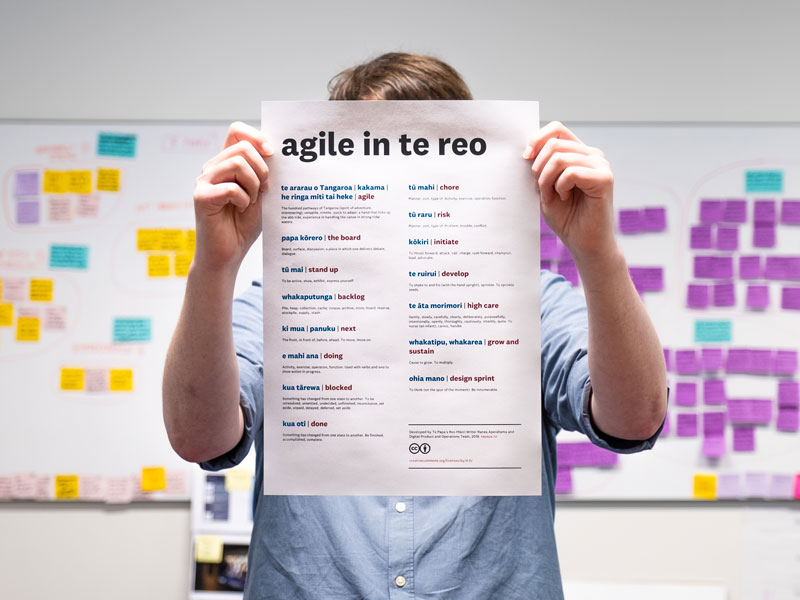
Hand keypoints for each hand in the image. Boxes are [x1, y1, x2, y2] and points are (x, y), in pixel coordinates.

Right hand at [192, 122, 272, 271]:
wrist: (229, 253)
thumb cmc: (243, 225)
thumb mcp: (260, 193)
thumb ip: (263, 172)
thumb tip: (272, 151)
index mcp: (226, 163)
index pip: (236, 131)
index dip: (256, 136)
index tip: (271, 153)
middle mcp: (212, 167)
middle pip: (243, 148)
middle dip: (262, 170)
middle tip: (262, 191)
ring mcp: (204, 181)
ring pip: (237, 164)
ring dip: (253, 185)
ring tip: (251, 202)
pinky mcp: (201, 196)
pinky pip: (231, 187)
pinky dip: (243, 200)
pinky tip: (240, 210)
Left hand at [524, 121, 616, 261]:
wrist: (584, 244)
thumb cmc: (566, 217)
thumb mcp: (545, 187)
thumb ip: (540, 166)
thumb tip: (528, 148)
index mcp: (579, 154)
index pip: (557, 130)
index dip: (537, 139)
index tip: (525, 157)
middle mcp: (592, 155)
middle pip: (554, 144)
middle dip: (539, 168)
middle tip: (542, 190)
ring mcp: (601, 165)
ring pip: (560, 158)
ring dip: (547, 180)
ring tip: (553, 197)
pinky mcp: (605, 179)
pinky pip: (570, 172)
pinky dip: (560, 187)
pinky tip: (565, 198)